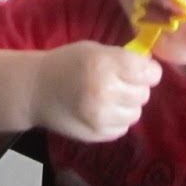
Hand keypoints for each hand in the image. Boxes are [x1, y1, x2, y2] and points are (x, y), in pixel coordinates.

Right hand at [30, 41, 159, 142]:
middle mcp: (105, 92)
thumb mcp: (93, 50)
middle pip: (143, 94)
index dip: (148, 71)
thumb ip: (121, 57)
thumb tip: (151, 67)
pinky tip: (99, 110)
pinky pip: (123, 127)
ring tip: (108, 98)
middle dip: (135, 87)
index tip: (141, 70)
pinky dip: (116, 119)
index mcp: (104, 65)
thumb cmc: (66, 64)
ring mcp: (101, 117)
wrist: (35, 90)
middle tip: (117, 82)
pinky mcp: (98, 135)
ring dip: (126, 105)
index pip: (148, 72)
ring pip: (135, 113)